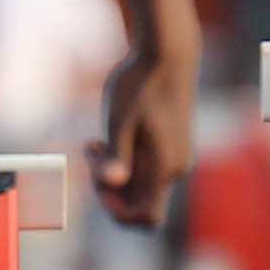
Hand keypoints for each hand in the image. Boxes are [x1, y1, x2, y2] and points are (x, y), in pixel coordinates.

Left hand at [88, 49, 197, 229]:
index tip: (98, 178)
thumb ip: (116, 156)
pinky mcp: (173, 145)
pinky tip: (112, 135)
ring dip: (116, 172)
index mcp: (164, 167)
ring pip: (142, 184)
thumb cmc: (142, 83)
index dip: (117, 211)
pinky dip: (127, 161)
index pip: (146, 217)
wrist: (168, 52)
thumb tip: (111, 182)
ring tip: (95, 141)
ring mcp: (177, 157)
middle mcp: (176, 168)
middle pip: (140, 202)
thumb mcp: (119, 120)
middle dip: (110, 188)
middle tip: (92, 151)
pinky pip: (148, 169)